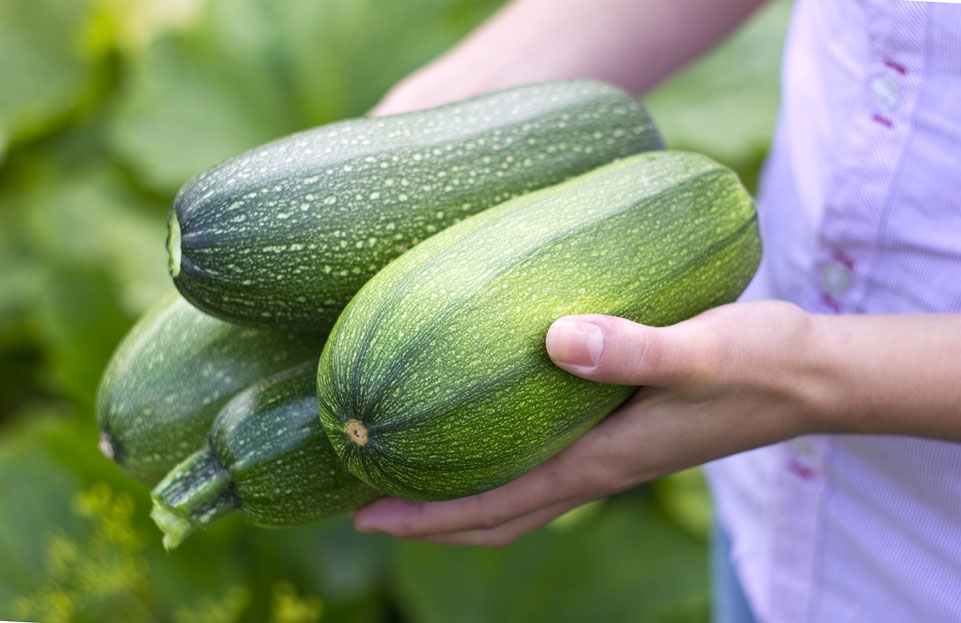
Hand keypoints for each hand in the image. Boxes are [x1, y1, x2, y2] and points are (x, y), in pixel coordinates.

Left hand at [353, 300, 827, 545]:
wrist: (810, 377)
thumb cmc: (760, 365)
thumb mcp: (702, 354)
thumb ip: (636, 349)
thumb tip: (558, 339)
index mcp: (601, 462)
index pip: (497, 505)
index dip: (428, 516)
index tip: (363, 514)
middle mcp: (595, 466)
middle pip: (496, 514)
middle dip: (427, 518)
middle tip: (362, 506)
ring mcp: (606, 451)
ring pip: (515, 490)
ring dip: (457, 491)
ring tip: (405, 471)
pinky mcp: (617, 426)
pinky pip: (541, 457)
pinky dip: (498, 457)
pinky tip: (481, 420)